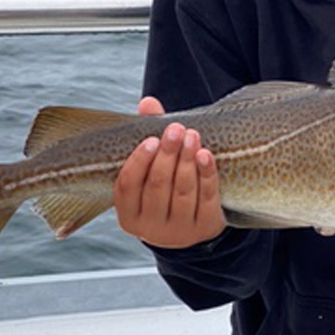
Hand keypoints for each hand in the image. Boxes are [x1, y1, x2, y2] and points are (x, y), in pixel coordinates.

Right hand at [114, 96, 225, 248]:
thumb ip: (149, 139)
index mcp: (129, 215)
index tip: (151, 140)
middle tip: (176, 129)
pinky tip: (205, 155)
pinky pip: (207, 198)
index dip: (138, 161)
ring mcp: (178, 231)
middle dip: (167, 155)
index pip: (127, 186)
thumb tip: (148, 103)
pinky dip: (207, 174)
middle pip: (157, 186)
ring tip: (192, 135)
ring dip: (187, 161)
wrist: (193, 227)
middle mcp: (150, 228)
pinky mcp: (204, 228)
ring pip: (182, 191)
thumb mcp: (152, 172)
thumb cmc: (165, 192)